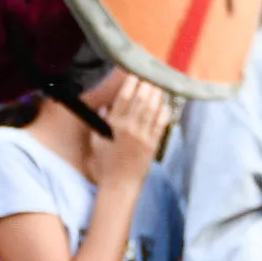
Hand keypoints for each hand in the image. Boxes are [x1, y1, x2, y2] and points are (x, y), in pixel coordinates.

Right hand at [94, 72, 170, 186]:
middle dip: (146, 86)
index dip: (130, 84)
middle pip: (141, 100)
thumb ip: (100, 122)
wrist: (119, 184)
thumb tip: (106, 106)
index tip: (134, 76)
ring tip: (158, 87)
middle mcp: (129, 128)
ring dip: (156, 95)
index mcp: (113, 125)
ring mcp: (143, 136)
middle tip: (149, 78)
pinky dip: (164, 111)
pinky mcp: (153, 144)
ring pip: (153, 109)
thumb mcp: (96, 140)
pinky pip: (161, 123)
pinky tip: (164, 104)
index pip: (124, 97)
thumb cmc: (105, 163)